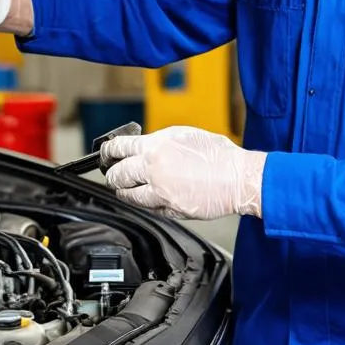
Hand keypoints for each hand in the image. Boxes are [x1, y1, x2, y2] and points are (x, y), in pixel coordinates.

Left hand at [101, 126, 265, 220]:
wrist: (238, 179)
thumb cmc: (219, 156)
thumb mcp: (185, 135)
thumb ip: (159, 142)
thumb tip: (142, 147)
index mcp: (156, 146)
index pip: (118, 148)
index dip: (108, 151)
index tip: (105, 153)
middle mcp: (154, 169)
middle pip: (117, 175)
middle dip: (113, 174)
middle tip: (114, 173)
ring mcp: (160, 192)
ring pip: (128, 195)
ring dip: (125, 191)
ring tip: (128, 188)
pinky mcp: (169, 209)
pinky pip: (148, 207)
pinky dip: (146, 202)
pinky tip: (150, 196)